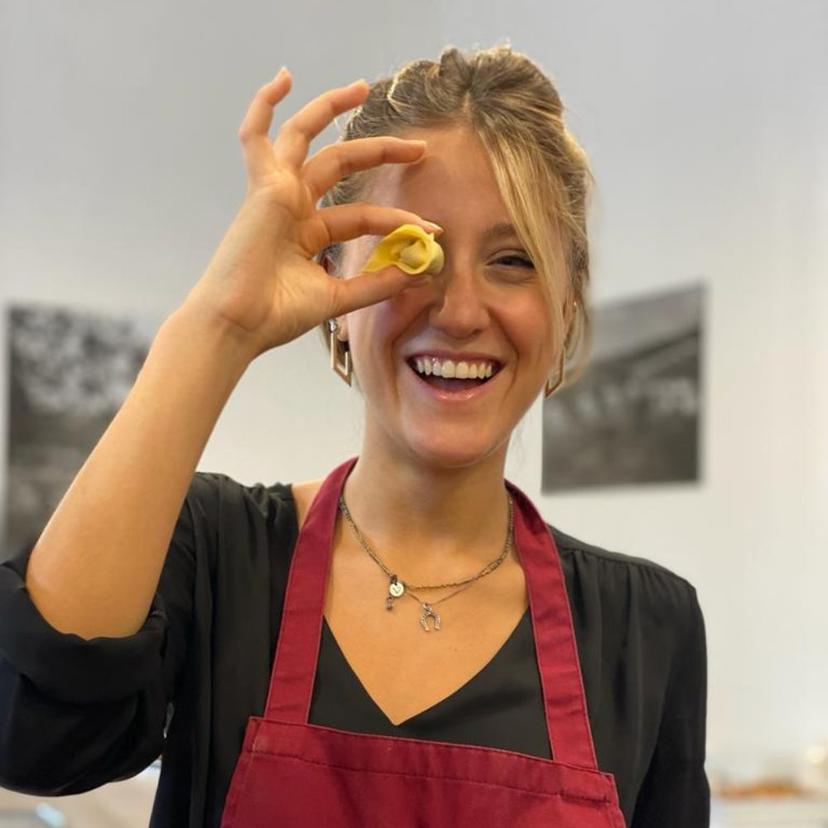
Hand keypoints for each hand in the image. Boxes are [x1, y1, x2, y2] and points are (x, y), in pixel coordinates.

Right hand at [182, 68, 440, 359]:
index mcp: (308, 233)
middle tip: (420, 150)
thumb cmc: (277, 315)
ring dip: (330, 108)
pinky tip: (284, 78)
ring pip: (305, 137)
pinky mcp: (263, 186)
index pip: (361, 216)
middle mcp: (293, 207)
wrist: (241, 324)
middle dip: (381, 153)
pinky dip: (264, 105)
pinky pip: (256, 137)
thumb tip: (418, 271)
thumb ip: (375, 283)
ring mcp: (276, 193)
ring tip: (362, 87)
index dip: (397, 220)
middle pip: (340, 163)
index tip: (432, 231)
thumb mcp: (337, 297)